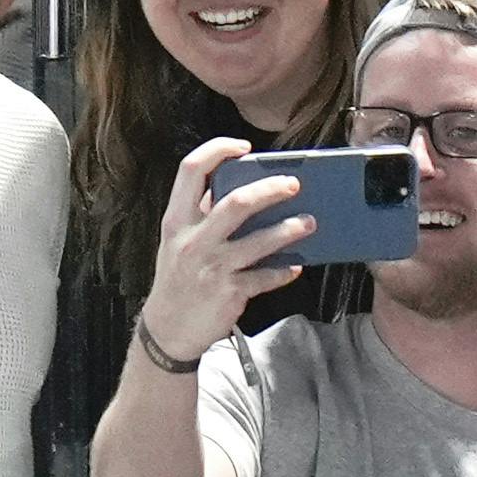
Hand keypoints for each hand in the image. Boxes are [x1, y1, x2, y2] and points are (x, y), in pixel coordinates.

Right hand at [139, 136, 314, 364]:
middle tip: (293, 184)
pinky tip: (295, 266)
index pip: (191, 170)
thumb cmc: (178, 278)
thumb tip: (238, 186)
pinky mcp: (230, 292)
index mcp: (176, 220)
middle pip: (236, 202)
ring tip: (309, 222)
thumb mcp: (177, 240)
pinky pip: (265, 277)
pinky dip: (283, 271)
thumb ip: (200, 213)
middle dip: (270, 189)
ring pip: (258, 241)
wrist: (168, 329)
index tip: (243, 147)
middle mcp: (194, 240)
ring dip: (288, 230)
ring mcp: (213, 266)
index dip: (218, 150)